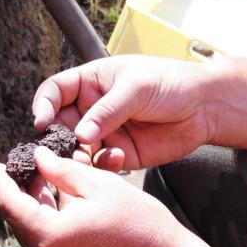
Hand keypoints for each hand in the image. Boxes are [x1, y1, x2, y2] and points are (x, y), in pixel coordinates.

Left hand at [0, 146, 192, 246]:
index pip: (9, 204)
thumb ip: (63, 171)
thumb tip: (38, 158)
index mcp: (48, 237)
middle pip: (22, 219)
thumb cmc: (140, 225)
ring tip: (48, 179)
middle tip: (26, 166)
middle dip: (22, 190)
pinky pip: (52, 246)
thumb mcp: (101, 187)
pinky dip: (53, 222)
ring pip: (38, 232)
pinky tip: (67, 204)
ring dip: (40, 206)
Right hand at [32, 55, 217, 170]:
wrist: (204, 107)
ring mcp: (106, 133)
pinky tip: (116, 158)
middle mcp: (94, 109)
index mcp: (93, 82)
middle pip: (62, 124)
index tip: (42, 121)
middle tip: (62, 148)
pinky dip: (102, 164)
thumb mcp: (136, 87)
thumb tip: (80, 134)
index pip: (56, 91)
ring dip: (78, 156)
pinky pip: (100, 163)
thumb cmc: (170, 83)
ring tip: (86, 158)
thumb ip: (107, 110)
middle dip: (58, 138)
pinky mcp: (120, 154)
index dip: (44, 104)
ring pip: (78, 149)